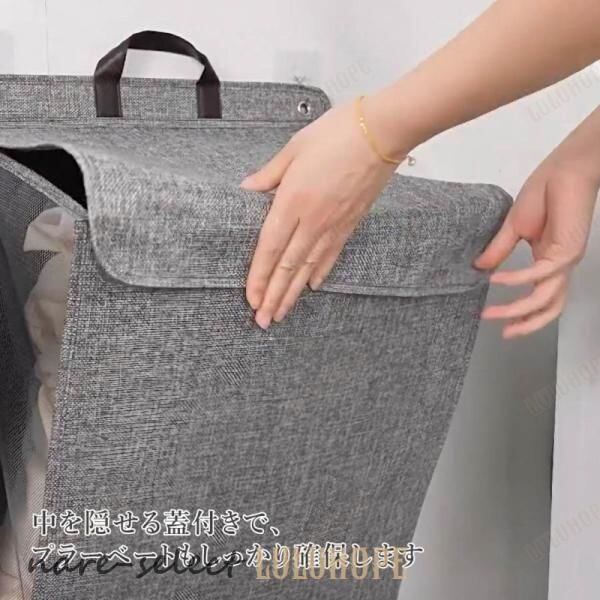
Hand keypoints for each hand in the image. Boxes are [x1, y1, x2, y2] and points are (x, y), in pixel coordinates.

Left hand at [241, 98, 403, 328]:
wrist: (382, 133)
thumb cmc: (337, 133)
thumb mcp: (294, 148)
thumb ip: (269, 174)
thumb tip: (247, 188)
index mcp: (292, 201)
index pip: (269, 249)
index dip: (259, 277)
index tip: (251, 299)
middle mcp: (312, 220)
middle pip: (287, 267)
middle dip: (273, 297)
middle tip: (262, 321)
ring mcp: (333, 225)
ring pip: (308, 268)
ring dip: (292, 294)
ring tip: (281, 314)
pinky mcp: (350, 224)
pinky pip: (331, 255)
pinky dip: (320, 274)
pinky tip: (312, 288)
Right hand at [475, 150, 598, 338]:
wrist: (566, 169)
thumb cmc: (544, 191)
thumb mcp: (513, 227)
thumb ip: (498, 250)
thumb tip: (479, 268)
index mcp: (548, 260)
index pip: (540, 296)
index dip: (523, 313)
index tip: (498, 322)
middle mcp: (559, 265)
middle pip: (549, 307)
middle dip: (526, 324)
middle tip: (504, 334)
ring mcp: (565, 260)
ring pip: (545, 298)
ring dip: (518, 310)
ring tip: (492, 313)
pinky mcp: (566, 250)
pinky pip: (539, 274)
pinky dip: (516, 279)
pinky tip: (495, 279)